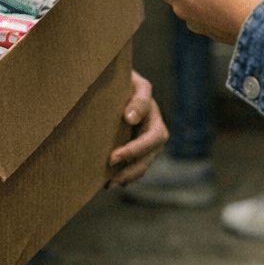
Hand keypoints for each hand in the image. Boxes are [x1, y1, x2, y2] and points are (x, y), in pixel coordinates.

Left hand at [107, 70, 167, 185]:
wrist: (113, 81)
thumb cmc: (123, 80)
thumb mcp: (133, 82)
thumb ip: (137, 98)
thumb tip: (131, 118)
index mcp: (153, 114)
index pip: (152, 138)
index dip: (135, 150)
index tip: (113, 157)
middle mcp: (153, 129)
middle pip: (150, 155)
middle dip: (132, 168)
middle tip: (111, 177)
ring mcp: (145, 140)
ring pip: (144, 163)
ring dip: (128, 176)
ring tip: (110, 184)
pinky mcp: (135, 146)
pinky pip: (135, 164)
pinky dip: (125, 175)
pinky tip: (110, 182)